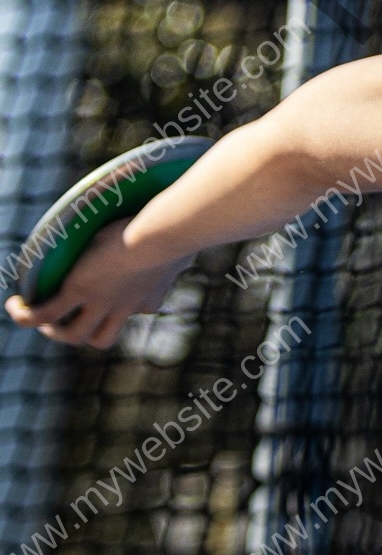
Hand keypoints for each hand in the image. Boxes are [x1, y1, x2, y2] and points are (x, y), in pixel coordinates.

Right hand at [4, 219, 192, 348]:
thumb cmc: (176, 232)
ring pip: (73, 333)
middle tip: (69, 322)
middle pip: (101, 337)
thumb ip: (181, 234)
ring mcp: (100, 302)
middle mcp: (124, 306)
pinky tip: (17, 307)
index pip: (139, 308)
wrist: (161, 238)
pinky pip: (45, 314)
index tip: (132, 291)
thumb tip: (190, 216)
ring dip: (55, 331)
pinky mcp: (78, 290)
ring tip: (39, 320)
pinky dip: (28, 315)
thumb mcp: (180, 236)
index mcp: (149, 295)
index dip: (132, 305)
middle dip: (84, 332)